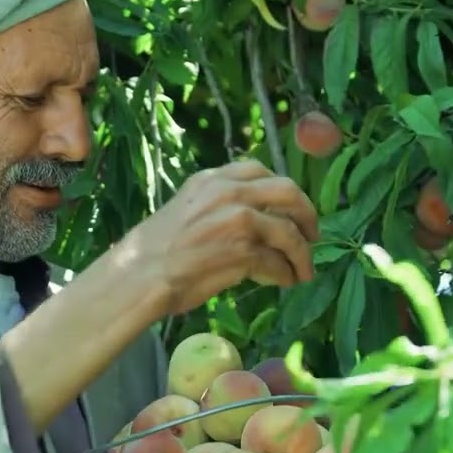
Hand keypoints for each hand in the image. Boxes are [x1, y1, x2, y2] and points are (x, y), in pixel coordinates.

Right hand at [120, 160, 319, 314]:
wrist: (138, 276)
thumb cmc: (157, 250)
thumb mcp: (188, 209)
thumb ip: (220, 204)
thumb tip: (259, 217)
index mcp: (212, 179)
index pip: (260, 170)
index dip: (284, 190)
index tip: (293, 207)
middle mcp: (227, 193)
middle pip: (288, 193)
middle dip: (307, 215)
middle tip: (313, 235)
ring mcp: (237, 221)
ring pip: (289, 232)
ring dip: (302, 255)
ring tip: (303, 271)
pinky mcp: (243, 252)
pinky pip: (278, 262)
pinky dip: (286, 274)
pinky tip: (284, 282)